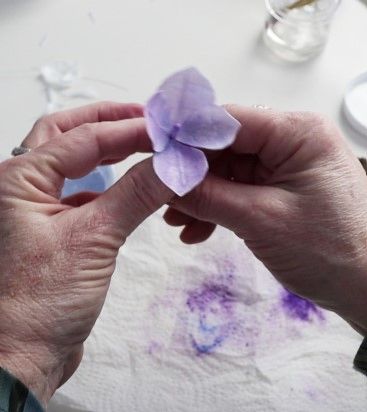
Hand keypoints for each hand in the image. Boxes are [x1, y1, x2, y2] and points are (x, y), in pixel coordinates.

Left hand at [0, 102, 172, 406]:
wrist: (21, 357)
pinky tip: (124, 188)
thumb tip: (173, 165)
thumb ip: (136, 195)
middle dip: (105, 123)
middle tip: (144, 119)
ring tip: (138, 144)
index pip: (83, 139)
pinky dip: (103, 185)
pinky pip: (78, 194)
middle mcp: (19, 187)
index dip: (128, 130)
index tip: (164, 130)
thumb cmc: (38, 303)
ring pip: (70, 164)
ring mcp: (33, 208)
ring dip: (104, 151)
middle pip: (65, 136)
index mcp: (18, 179)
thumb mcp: (94, 239)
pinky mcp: (49, 230)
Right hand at [165, 106, 366, 334]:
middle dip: (191, 175)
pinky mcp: (279, 188)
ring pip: (226, 172)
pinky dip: (216, 208)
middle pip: (223, 147)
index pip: (226, 120)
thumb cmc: (330, 251)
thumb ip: (208, 196)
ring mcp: (283, 166)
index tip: (153, 157)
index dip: (185, 137)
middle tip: (162, 197)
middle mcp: (290, 141)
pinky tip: (197, 230)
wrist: (365, 288)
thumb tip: (164, 181)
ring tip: (177, 222)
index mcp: (296, 132)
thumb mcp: (260, 220)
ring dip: (200, 196)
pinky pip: (238, 190)